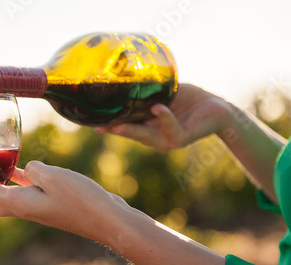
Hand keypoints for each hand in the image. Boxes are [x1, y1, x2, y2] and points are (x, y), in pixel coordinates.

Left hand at [0, 161, 129, 242]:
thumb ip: (31, 170)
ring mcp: (30, 206)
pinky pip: (13, 190)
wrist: (107, 221)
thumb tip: (24, 170)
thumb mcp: (54, 177)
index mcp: (17, 203)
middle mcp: (19, 208)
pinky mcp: (42, 202)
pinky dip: (2, 180)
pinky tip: (5, 169)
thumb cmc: (82, 200)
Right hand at [96, 83, 231, 152]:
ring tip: (117, 126)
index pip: (127, 127)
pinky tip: (157, 108)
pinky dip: (164, 117)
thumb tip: (130, 78)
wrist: (218, 109)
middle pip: (132, 134)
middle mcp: (156, 138)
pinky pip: (171, 129)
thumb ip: (150, 92)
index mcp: (150, 128)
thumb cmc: (192, 100)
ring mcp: (168, 140)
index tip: (94, 124)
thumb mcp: (165, 95)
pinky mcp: (182, 138)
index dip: (111, 125)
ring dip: (131, 131)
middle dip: (116, 131)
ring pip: (146, 136)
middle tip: (100, 127)